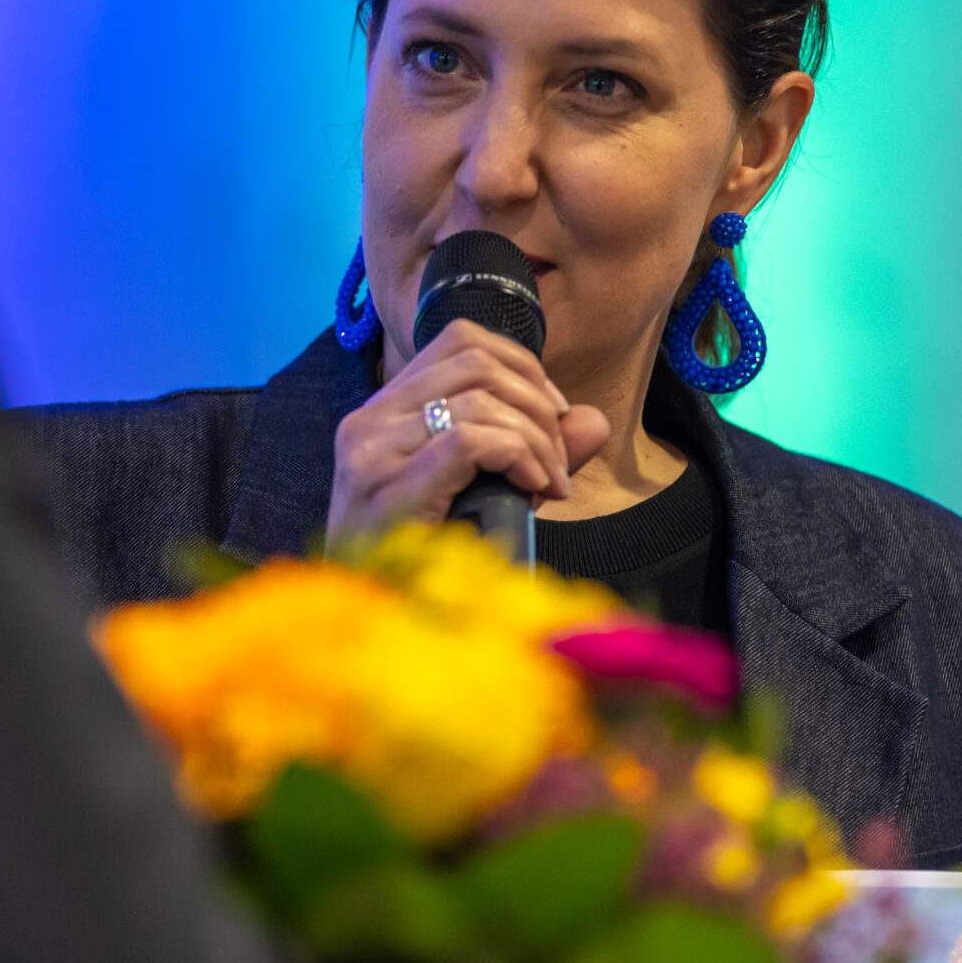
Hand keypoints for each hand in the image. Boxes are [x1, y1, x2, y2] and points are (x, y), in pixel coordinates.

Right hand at [326, 319, 608, 546]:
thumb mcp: (486, 493)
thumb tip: (593, 420)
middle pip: (475, 364)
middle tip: (557, 459)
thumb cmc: (427, 562)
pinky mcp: (388, 485)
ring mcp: (371, 451)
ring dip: (535, 439)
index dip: (521, 365)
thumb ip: (536, 451)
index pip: (459, 341)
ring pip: (479, 401)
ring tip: (550, 482)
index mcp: (382, 411)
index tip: (552, 413)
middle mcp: (368, 420)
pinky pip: (471, 441)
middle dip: (536, 405)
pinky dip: (518, 456)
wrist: (381, 621)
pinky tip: (535, 489)